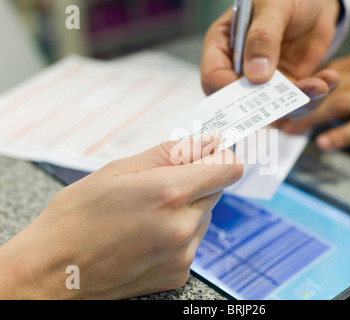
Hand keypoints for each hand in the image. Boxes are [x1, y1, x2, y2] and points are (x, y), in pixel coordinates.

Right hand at [0, 134, 242, 298]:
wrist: (53, 272)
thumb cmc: (76, 217)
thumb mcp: (119, 170)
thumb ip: (171, 153)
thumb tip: (208, 142)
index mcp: (169, 193)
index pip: (228, 168)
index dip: (219, 157)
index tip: (207, 155)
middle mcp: (182, 227)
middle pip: (215, 191)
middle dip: (194, 183)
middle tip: (157, 187)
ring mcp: (182, 254)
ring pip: (203, 217)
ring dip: (185, 210)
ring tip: (145, 215)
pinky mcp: (178, 274)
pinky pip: (191, 242)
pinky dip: (177, 234)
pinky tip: (146, 236)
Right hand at [201, 0, 340, 94]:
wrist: (315, 1)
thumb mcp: (273, 7)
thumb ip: (262, 37)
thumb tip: (255, 75)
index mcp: (223, 47)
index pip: (214, 78)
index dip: (228, 91)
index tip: (254, 90)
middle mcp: (240, 70)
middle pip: (243, 102)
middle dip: (270, 105)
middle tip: (295, 98)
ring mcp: (264, 82)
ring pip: (275, 108)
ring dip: (300, 102)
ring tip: (320, 85)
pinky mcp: (288, 87)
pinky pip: (299, 102)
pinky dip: (316, 95)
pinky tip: (329, 78)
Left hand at [277, 53, 349, 149]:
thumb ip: (342, 80)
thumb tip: (314, 94)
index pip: (318, 79)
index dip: (295, 92)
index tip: (277, 104)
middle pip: (323, 92)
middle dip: (296, 107)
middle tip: (276, 120)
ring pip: (338, 106)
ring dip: (310, 119)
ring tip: (291, 131)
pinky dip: (342, 134)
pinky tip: (324, 142)